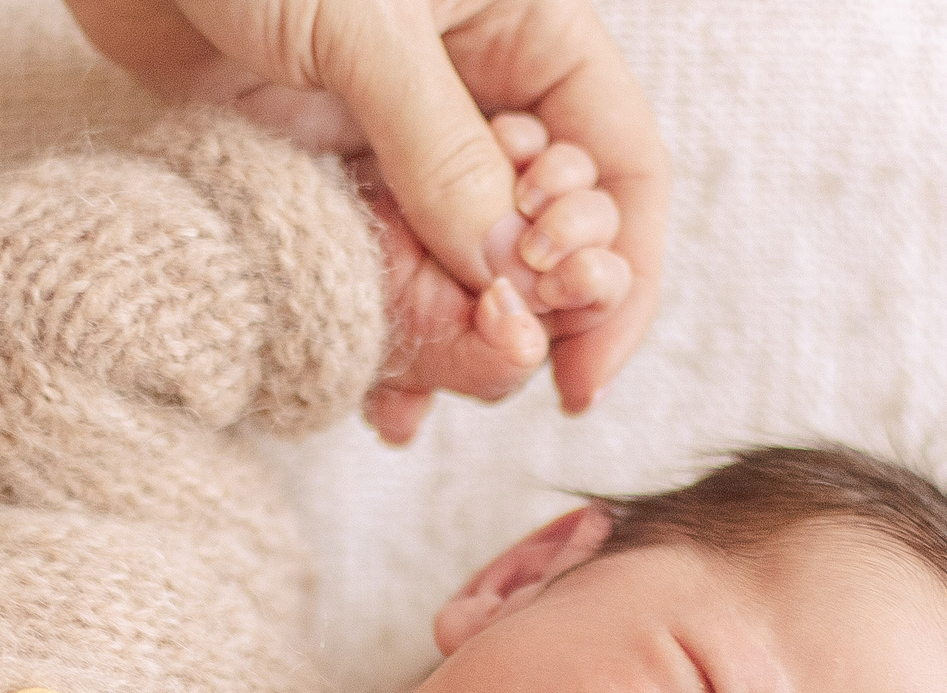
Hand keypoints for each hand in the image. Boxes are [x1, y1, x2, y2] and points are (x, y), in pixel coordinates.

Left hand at [67, 0, 669, 424]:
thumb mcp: (364, 26)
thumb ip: (440, 151)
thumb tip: (509, 273)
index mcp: (525, 25)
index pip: (621, 161)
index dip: (622, 266)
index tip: (579, 362)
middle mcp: (474, 87)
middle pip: (548, 228)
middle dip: (533, 311)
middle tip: (494, 360)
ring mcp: (397, 134)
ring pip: (462, 263)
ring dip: (455, 340)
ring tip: (421, 401)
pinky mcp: (324, 168)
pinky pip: (382, 265)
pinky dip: (387, 329)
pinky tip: (379, 394)